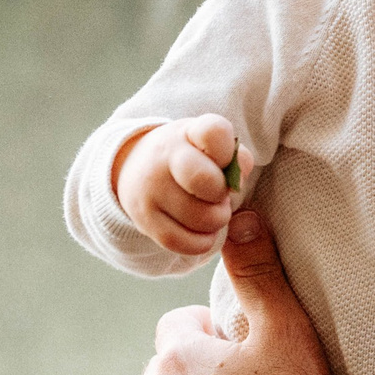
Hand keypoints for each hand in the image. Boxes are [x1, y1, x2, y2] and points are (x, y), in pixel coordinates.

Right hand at [113, 113, 251, 257]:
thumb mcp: (212, 146)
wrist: (137, 167)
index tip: (224, 162)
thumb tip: (237, 182)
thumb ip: (236, 159)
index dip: (229, 152)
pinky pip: (182, 242)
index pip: (214, 132)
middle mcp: (164, 156)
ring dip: (216, 220)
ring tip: (212, 211)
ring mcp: (150, 189)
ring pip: (200, 218)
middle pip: (206, 181)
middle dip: (223, 194)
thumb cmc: (192, 158)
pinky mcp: (144, 220)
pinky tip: (203, 232)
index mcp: (189, 132)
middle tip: (220, 195)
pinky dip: (201, 242)